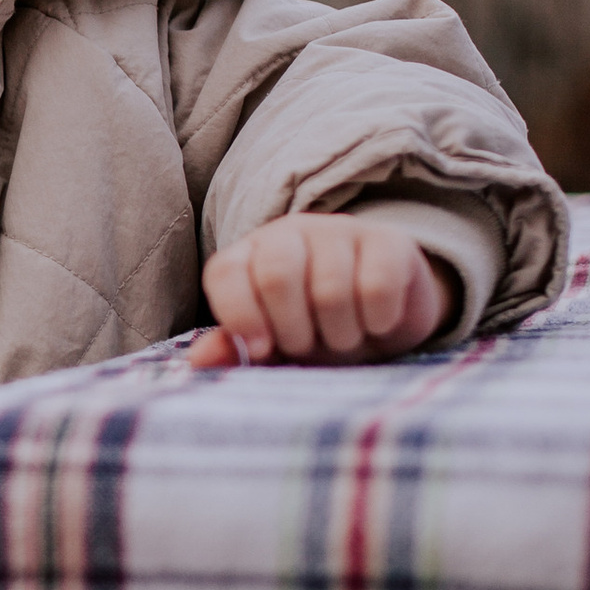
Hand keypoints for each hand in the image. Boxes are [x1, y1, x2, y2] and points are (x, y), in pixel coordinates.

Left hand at [189, 214, 453, 368]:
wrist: (384, 320)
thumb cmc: (314, 333)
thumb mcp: (273, 349)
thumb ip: (236, 351)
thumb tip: (200, 359)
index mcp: (249, 256)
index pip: (226, 272)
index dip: (239, 314)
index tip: (261, 350)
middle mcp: (290, 232)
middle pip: (277, 275)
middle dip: (294, 330)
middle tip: (307, 347)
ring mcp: (340, 230)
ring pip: (331, 288)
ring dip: (339, 334)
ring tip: (343, 339)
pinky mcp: (389, 241)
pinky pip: (377, 286)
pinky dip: (376, 321)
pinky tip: (376, 324)